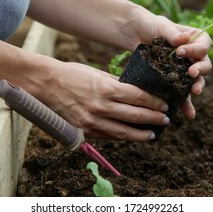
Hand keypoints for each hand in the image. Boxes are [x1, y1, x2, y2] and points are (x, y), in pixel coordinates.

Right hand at [32, 60, 169, 141]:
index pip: (139, 97)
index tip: (164, 105)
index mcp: (106, 88)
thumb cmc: (73, 74)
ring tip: (153, 134)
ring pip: (123, 132)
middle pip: (135, 115)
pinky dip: (122, 138)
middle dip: (154, 119)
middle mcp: (101, 106)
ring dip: (141, 134)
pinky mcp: (84, 130)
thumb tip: (135, 92)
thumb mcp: (97, 73)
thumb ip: (116, 84)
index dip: (154, 103)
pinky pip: (108, 136)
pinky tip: (131, 137)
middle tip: (165, 120)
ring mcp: (92, 120)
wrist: (47, 84)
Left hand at [119, 14, 211, 118]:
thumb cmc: (151, 26)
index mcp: (195, 38)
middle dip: (200, 70)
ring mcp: (185, 69)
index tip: (180, 52)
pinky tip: (188, 114)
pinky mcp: (175, 80)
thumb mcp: (161, 26)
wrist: (136, 35)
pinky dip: (186, 103)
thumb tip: (184, 39)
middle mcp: (194, 55)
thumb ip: (172, 34)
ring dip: (197, 87)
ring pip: (196, 81)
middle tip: (191, 73)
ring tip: (194, 92)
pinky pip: (183, 93)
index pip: (204, 45)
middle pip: (204, 64)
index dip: (196, 50)